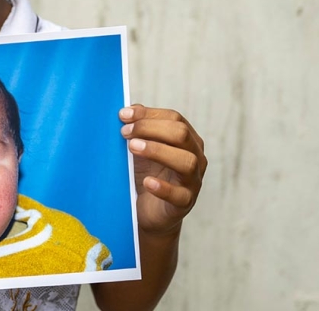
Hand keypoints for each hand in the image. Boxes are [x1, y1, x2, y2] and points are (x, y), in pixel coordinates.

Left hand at [119, 104, 206, 235]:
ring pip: (187, 161)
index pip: (174, 118)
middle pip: (181, 135)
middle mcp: (195, 156)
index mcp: (186, 139)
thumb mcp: (141, 145)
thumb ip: (138, 126)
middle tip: (125, 133)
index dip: (148, 115)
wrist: (147, 209)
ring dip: (158, 151)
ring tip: (132, 148)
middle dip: (150, 129)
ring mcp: (193, 181)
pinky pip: (180, 195)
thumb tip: (129, 109)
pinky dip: (163, 187)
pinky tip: (147, 182)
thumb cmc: (146, 172)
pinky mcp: (185, 203)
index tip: (123, 116)